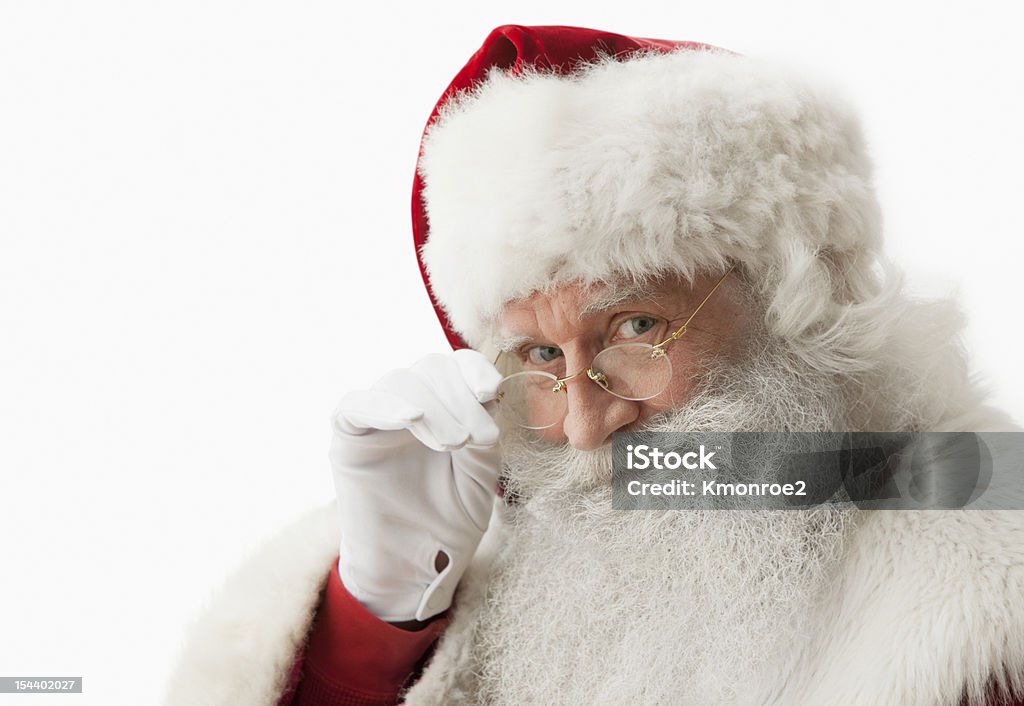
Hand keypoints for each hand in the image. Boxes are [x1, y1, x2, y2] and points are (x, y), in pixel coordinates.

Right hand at [329, 349, 502, 621]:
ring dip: (432, 407)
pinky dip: (383, 405)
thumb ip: (484, 430)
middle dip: (457, 399)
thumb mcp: (481, 471)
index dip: (473, 369)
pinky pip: (356, 405)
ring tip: (453, 444)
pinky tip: (409, 418)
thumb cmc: (450, 518)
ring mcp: (376, 418)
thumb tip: (485, 395)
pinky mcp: (347, 437)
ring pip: (399, 382)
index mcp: (443, 405)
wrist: (416, 566)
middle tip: (473, 439)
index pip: (455, 366)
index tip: (491, 391)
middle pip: (429, 370)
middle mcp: (409, 403)